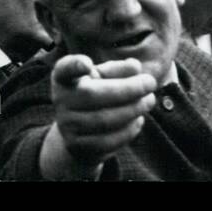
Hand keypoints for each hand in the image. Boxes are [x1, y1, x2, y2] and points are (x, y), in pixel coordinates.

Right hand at [39, 55, 155, 179]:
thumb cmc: (95, 93)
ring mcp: (67, 126)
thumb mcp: (103, 77)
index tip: (88, 63)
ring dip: (133, 109)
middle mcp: (61, 101)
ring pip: (104, 120)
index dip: (74, 66)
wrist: (78, 131)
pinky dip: (128, 129)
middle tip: (151, 83)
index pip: (64, 69)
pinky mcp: (79, 147)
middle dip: (128, 89)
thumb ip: (118, 69)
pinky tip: (139, 119)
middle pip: (93, 96)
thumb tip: (135, 67)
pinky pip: (108, 141)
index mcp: (64, 78)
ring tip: (149, 100)